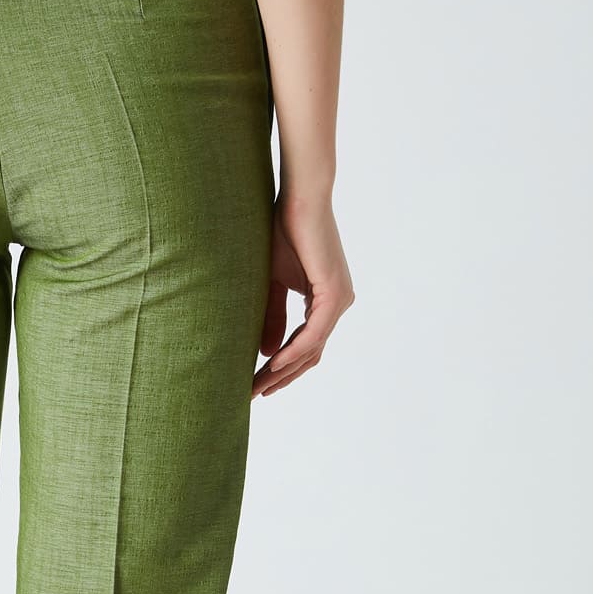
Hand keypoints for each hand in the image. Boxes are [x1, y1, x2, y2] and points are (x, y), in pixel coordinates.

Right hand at [254, 194, 353, 397]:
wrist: (299, 199)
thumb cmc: (282, 231)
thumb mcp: (270, 283)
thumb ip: (272, 318)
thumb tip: (267, 354)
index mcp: (326, 301)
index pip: (305, 347)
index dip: (280, 369)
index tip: (255, 383)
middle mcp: (338, 304)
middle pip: (309, 355)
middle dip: (280, 378)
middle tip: (252, 394)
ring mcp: (340, 300)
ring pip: (311, 350)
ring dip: (283, 371)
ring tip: (257, 386)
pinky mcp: (334, 294)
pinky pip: (313, 335)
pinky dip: (293, 352)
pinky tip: (273, 365)